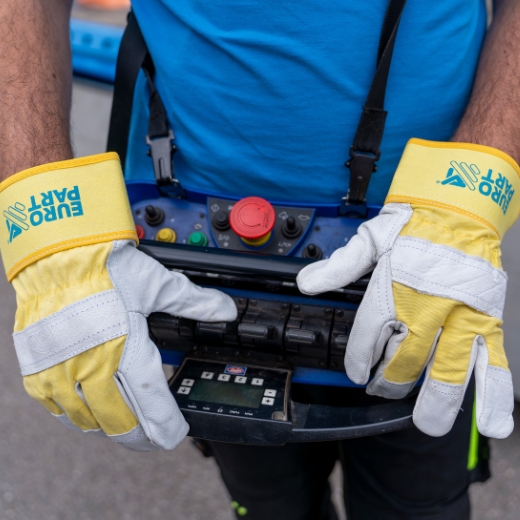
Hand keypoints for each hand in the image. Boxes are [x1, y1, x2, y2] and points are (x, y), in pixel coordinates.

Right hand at [1, 154, 235, 449]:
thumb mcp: (157, 284)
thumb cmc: (103, 267)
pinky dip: (78, 415)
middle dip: (141, 436)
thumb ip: (194, 302)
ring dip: (111, 427)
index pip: (152, 399)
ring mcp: (61, 370)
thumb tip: (226, 310)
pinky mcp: (38, 368)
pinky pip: (57, 409)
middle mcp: (92, 365)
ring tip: (127, 425)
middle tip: (155, 439)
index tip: (177, 435)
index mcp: (125, 346)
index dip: (166, 423)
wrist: (57, 253)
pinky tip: (89, 411)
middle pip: (119, 421)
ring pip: (88, 420)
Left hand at [297, 139, 517, 437]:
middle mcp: (427, 305)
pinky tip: (492, 423)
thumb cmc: (415, 224)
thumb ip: (339, 266)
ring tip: (427, 423)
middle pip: (405, 359)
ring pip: (447, 369)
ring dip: (436, 400)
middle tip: (383, 390)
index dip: (359, 359)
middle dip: (391, 382)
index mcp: (394, 287)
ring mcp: (461, 314)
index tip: (356, 373)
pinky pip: (492, 360)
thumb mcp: (370, 238)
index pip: (369, 335)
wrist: (461, 204)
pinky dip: (493, 394)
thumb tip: (305, 283)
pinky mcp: (488, 318)